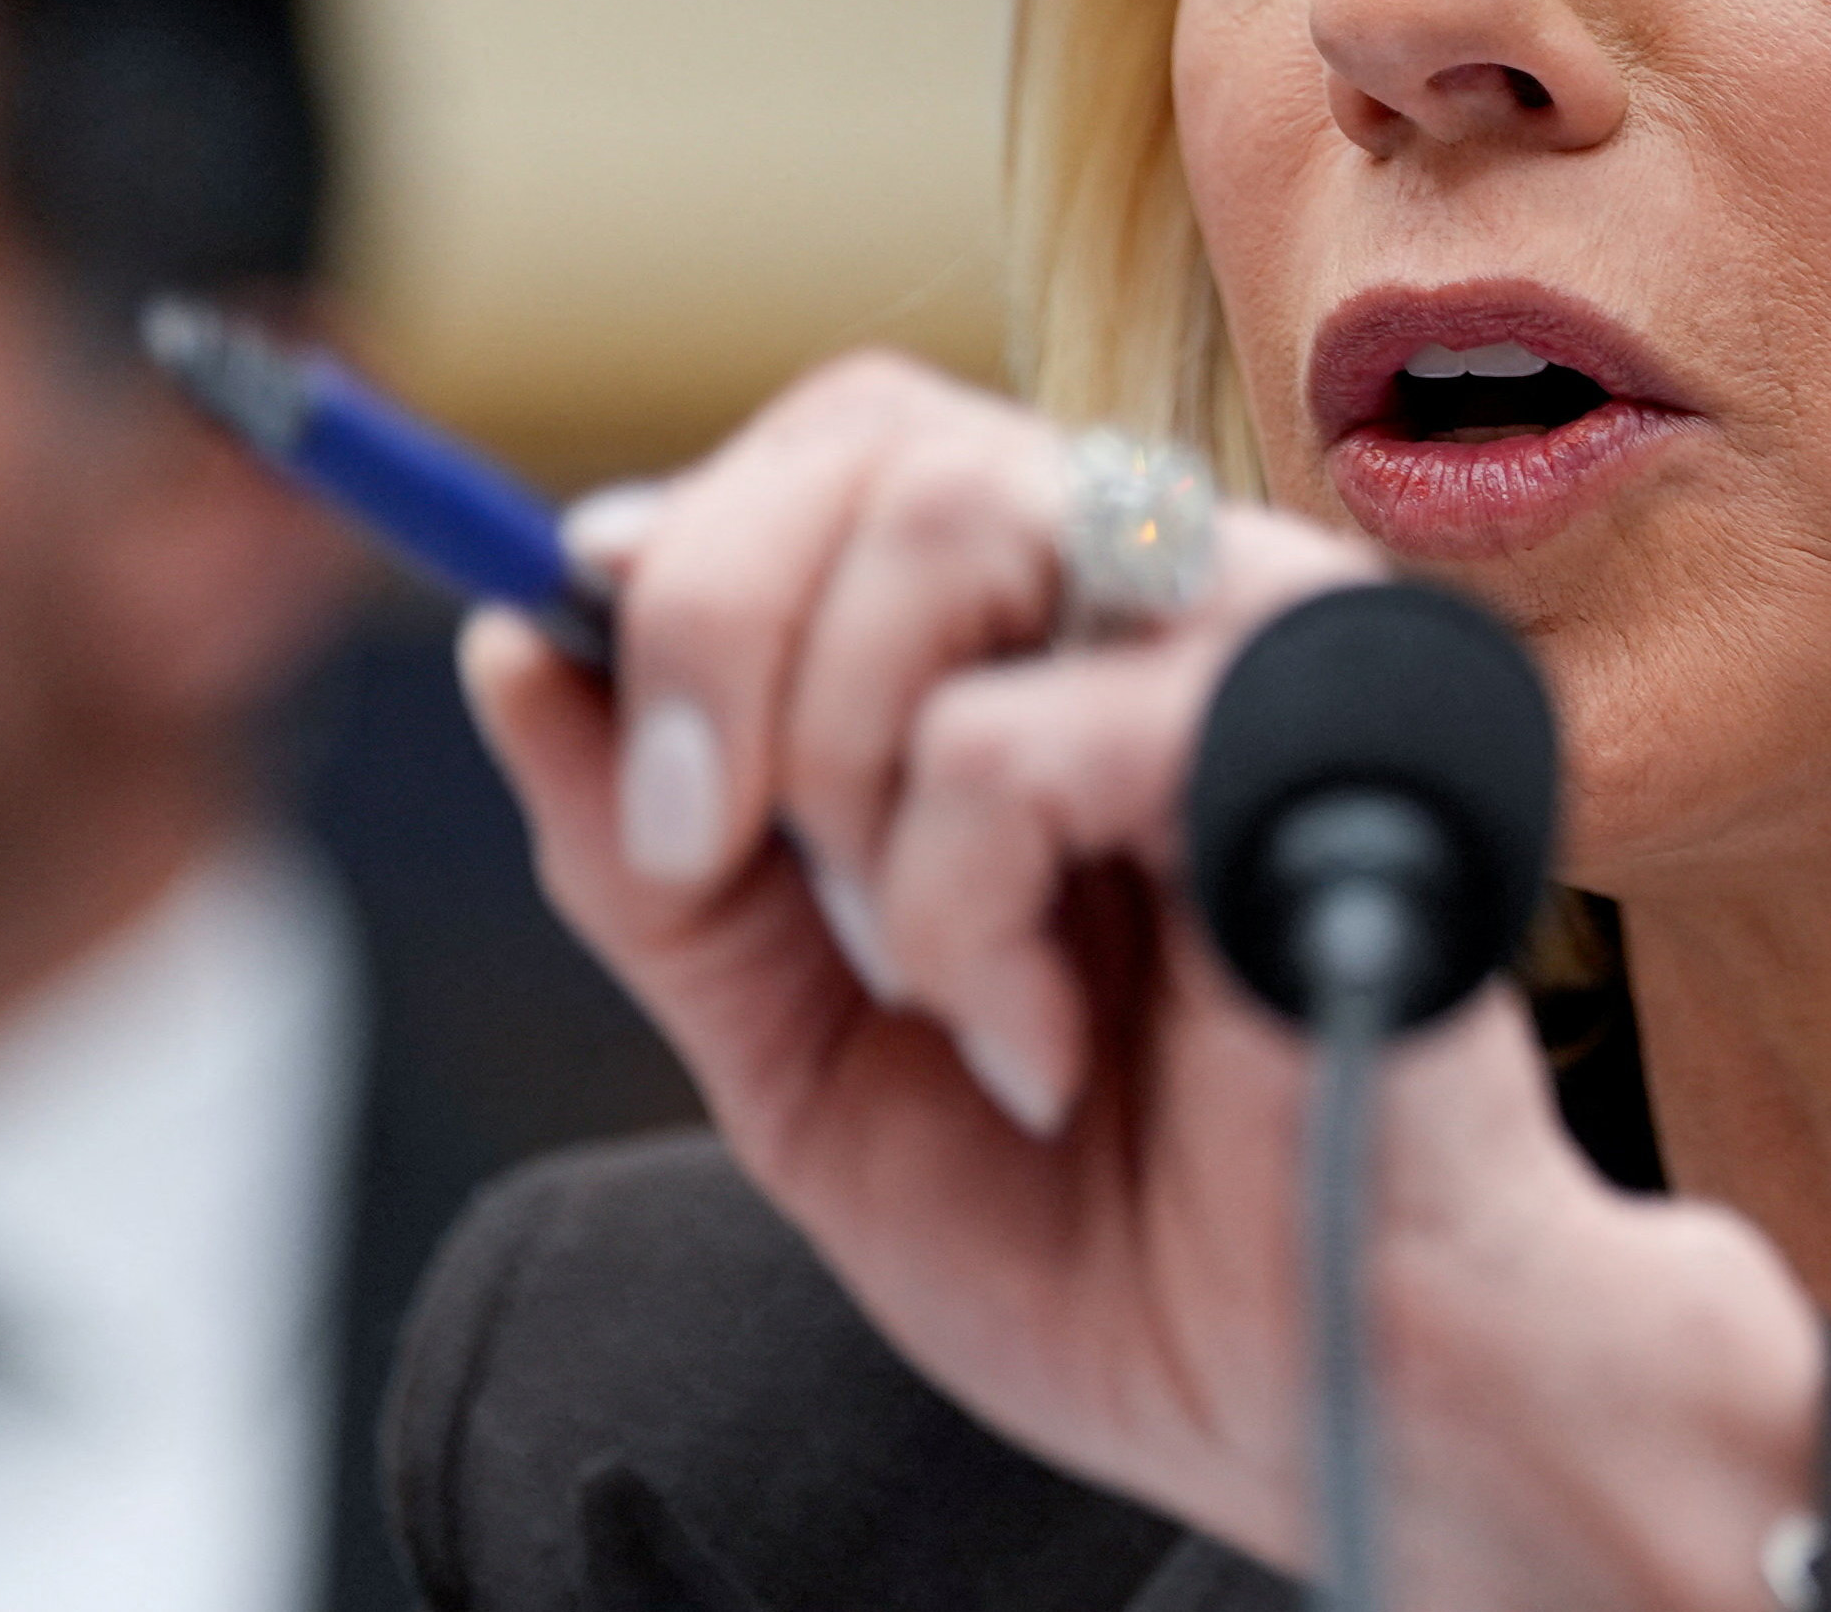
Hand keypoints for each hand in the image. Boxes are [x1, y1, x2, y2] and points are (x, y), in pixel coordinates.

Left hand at [459, 350, 1822, 1610]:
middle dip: (710, 636)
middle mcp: (1172, 597)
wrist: (1324, 1398)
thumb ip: (663, 870)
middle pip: (880, 432)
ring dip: (844, 777)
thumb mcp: (801, 1057)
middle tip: (697, 850)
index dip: (692, 533)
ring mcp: (1259, 637)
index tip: (569, 650)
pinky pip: (1006, 733)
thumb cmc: (1116, 1233)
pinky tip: (1042, 1049)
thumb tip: (507, 643)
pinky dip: (960, 918)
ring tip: (937, 984)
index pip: (858, 439)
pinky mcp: (1309, 726)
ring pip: (946, 516)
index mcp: (1068, 645)